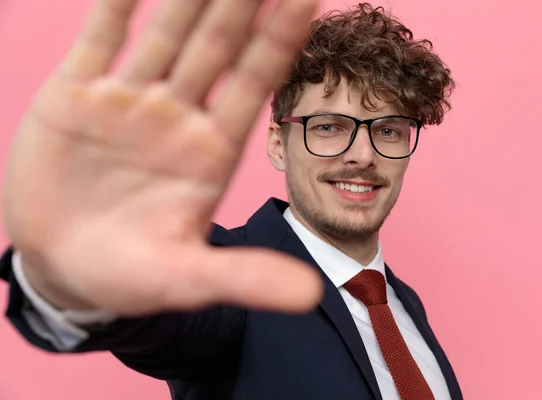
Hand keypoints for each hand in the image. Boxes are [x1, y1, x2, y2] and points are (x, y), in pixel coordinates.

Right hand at [2, 0, 321, 315]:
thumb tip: (311, 295)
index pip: (255, 83)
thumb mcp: (186, 280)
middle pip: (218, 43)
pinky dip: (117, 1)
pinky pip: (101, 34)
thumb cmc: (130, 276)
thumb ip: (244, 278)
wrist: (64, 269)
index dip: (281, 38)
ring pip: (167, 30)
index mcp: (211, 152)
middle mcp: (177, 116)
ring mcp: (128, 100)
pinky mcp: (76, 95)